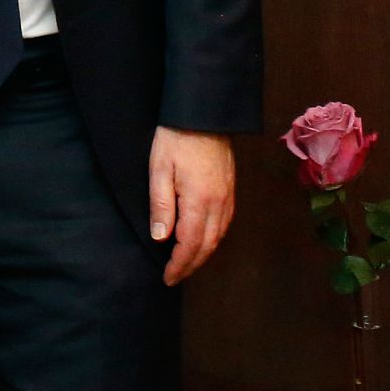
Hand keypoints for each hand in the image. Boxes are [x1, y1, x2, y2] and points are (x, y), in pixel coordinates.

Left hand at [149, 126, 235, 285]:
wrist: (202, 113)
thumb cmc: (176, 138)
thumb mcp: (159, 169)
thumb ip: (161, 205)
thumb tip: (160, 238)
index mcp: (199, 201)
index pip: (189, 244)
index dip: (179, 265)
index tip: (167, 277)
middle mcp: (218, 203)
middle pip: (207, 245)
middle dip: (191, 265)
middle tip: (175, 276)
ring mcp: (227, 195)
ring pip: (218, 236)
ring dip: (203, 253)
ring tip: (187, 263)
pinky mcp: (230, 187)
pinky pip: (224, 222)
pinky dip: (214, 238)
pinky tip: (204, 238)